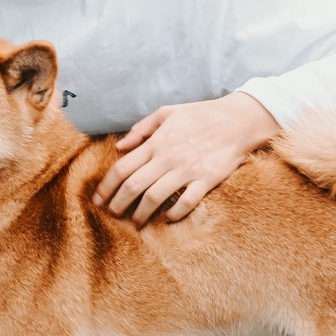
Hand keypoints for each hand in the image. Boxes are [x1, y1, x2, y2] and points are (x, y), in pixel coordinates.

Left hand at [92, 92, 280, 226]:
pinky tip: (168, 218)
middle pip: (133, 186)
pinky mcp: (207, 180)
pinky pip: (186, 202)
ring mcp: (187, 170)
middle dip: (118, 204)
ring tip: (136, 222)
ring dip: (141, 214)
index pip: (122, 168)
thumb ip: (141, 129)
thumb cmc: (200, 115)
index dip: (106, 187)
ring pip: (155, 197)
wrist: (237, 119)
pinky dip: (174, 213)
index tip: (98, 200)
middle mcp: (168, 157)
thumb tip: (119, 147)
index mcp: (156, 142)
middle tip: (113, 215)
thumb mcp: (167, 113)